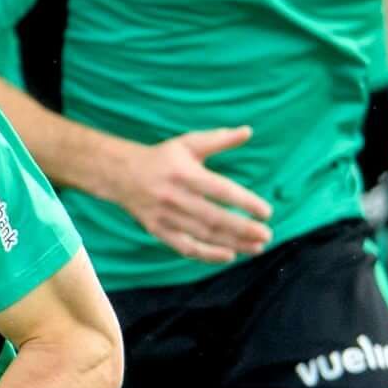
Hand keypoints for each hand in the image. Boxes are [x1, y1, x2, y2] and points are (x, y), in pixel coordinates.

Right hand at [109, 125, 276, 265]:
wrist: (120, 174)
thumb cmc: (161, 158)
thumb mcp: (188, 143)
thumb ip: (219, 139)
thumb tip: (248, 131)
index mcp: (185, 174)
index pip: (221, 191)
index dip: (245, 202)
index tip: (266, 211)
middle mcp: (175, 197)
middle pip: (214, 218)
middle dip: (243, 229)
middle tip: (267, 235)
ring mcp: (166, 217)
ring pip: (203, 235)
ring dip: (232, 243)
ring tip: (256, 247)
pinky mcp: (158, 231)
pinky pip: (185, 248)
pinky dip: (207, 255)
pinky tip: (229, 256)